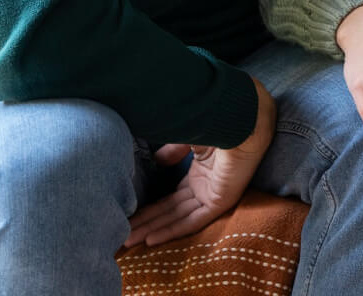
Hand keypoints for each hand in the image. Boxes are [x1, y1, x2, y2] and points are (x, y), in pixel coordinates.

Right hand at [125, 77, 275, 247]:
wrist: (239, 121)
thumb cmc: (218, 124)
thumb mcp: (188, 139)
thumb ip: (173, 151)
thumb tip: (156, 160)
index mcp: (201, 173)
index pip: (172, 197)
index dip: (151, 208)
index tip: (129, 216)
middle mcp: (206, 186)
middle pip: (172, 210)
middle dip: (147, 223)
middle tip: (123, 236)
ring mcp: (213, 194)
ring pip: (179, 218)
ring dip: (154, 230)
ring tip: (129, 241)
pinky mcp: (220, 201)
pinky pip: (194, 221)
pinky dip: (172, 230)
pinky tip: (152, 239)